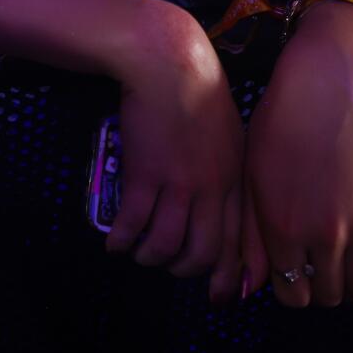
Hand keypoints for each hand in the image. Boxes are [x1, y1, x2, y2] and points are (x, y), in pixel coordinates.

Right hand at [107, 20, 244, 295]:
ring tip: (136, 254)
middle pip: (205, 251)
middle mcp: (213, 189)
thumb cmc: (197, 88)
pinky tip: (112, 242)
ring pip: (168, 245)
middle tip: (166, 268)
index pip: (239, 242)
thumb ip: (228, 166)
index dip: (226, 273)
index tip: (214, 290)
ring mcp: (179, 183)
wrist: (168, 61)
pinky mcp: (146, 173)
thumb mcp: (229, 131)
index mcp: (236, 179)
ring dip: (150, 258)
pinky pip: (135, 223)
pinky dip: (122, 240)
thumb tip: (214, 191)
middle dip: (184, 270)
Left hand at [240, 14, 352, 306]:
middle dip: (315, 289)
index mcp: (282, 227)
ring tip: (331, 261)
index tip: (284, 273)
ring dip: (345, 282)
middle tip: (308, 268)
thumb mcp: (251, 181)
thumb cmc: (274, 130)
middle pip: (328, 296)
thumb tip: (248, 283)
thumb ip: (252, 236)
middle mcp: (324, 233)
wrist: (321, 90)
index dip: (286, 289)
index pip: (291, 294)